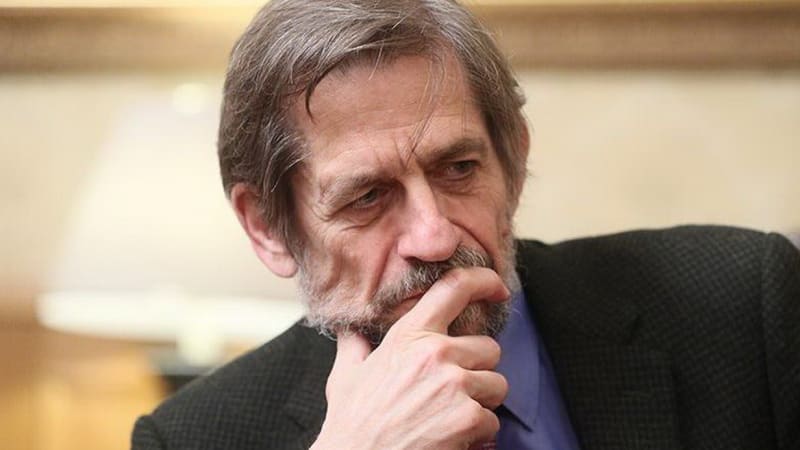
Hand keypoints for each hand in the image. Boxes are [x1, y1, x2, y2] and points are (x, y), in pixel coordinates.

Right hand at [311, 267, 509, 449]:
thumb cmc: (351, 423)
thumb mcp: (345, 375)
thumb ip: (353, 345)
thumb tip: (347, 329)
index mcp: (408, 335)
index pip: (454, 289)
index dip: (484, 281)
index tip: (497, 287)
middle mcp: (435, 353)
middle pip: (490, 348)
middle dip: (477, 370)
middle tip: (451, 391)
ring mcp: (454, 384)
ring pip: (497, 384)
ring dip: (480, 402)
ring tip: (450, 415)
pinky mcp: (468, 417)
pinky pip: (492, 420)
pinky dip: (476, 434)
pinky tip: (450, 438)